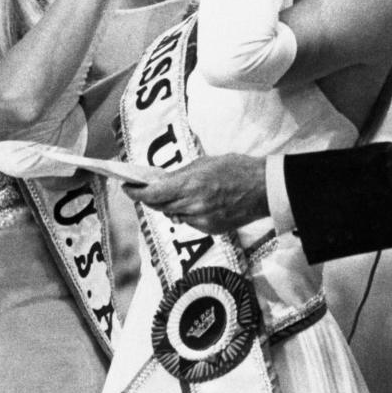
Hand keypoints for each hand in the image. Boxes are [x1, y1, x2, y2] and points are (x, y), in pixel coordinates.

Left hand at [123, 154, 268, 233]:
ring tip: (172, 194)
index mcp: (190, 186)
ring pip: (174, 215)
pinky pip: (189, 222)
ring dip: (169, 205)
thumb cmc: (237, 168)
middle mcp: (193, 206)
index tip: (126, 187)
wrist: (264, 189)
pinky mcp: (211, 229)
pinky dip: (186, 213)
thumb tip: (162, 182)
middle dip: (150, 198)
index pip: (152, 194)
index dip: (135, 193)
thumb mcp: (205, 163)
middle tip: (143, 189)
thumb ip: (181, 175)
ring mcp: (202, 220)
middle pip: (159, 206)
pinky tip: (194, 203)